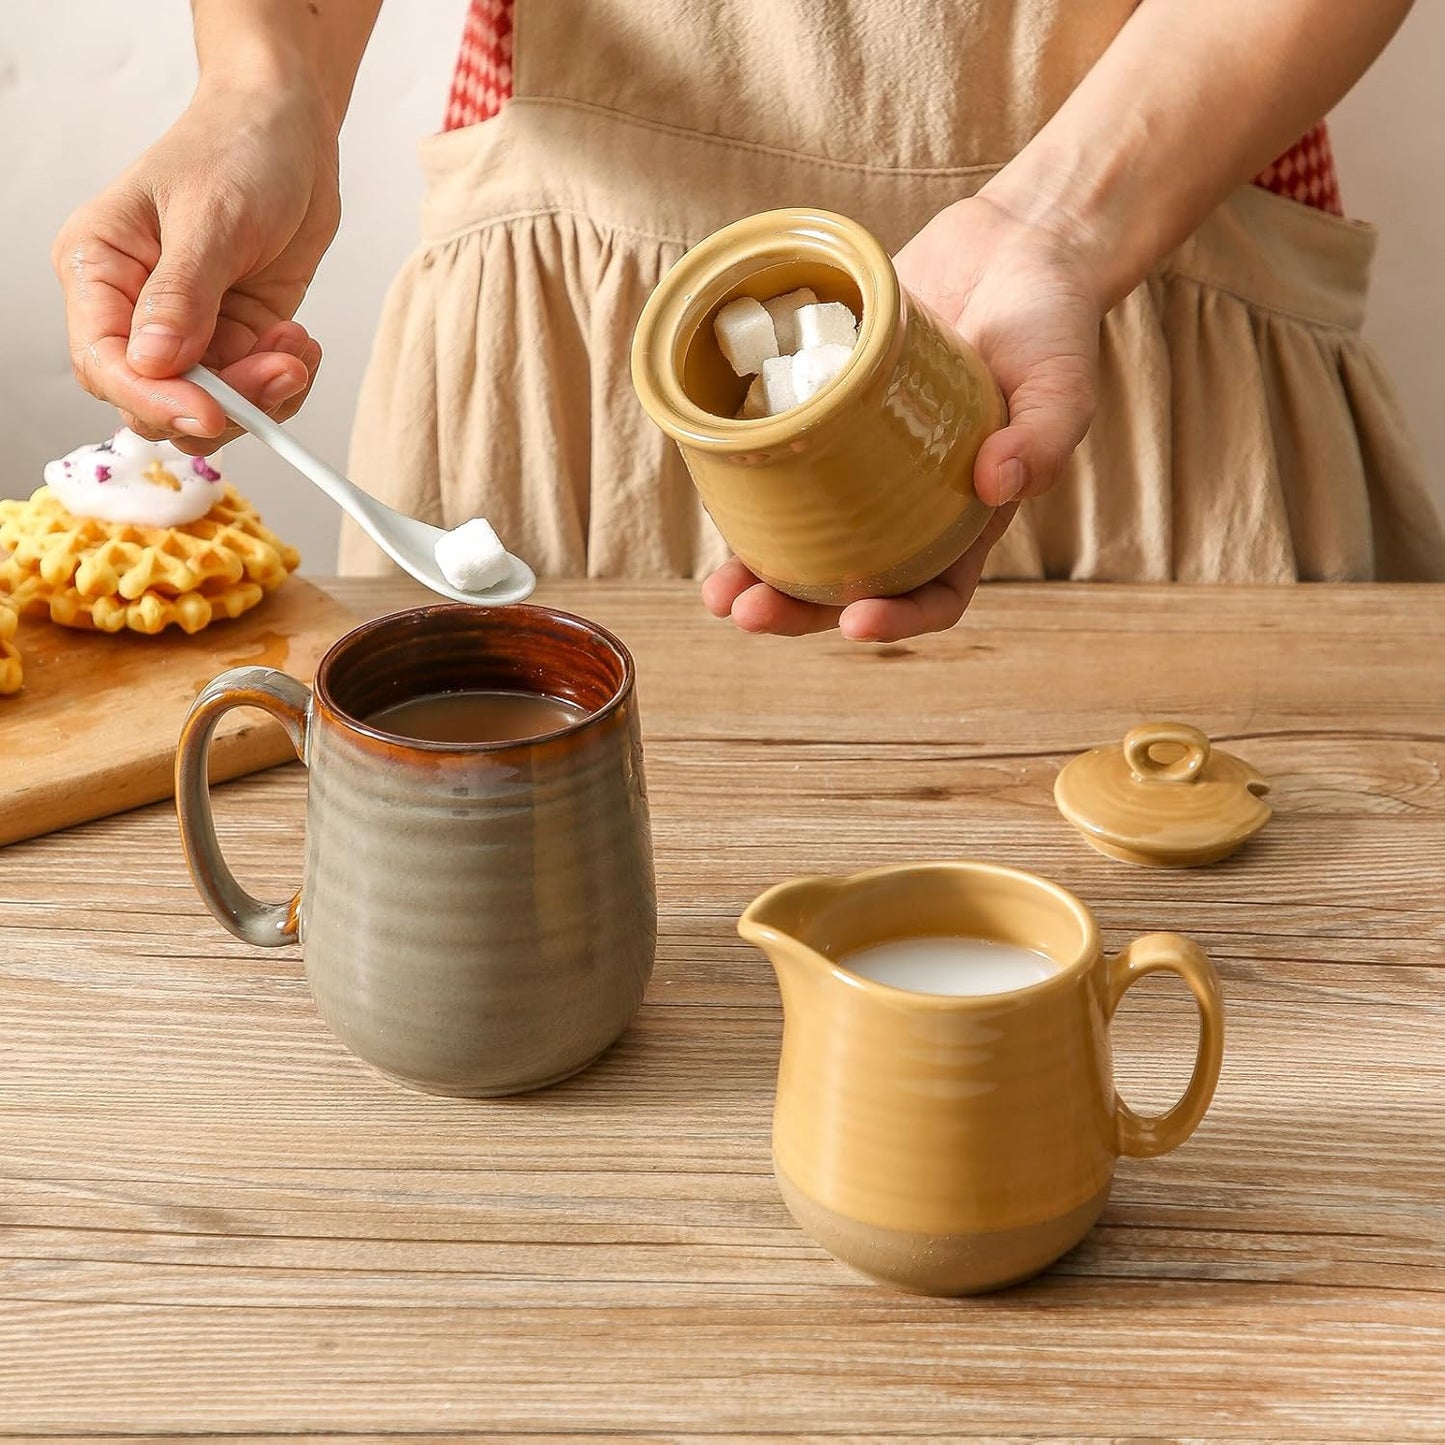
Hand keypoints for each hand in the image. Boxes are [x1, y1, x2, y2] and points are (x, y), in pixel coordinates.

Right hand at [52, 78, 340, 449]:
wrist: (288, 131)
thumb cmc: (236, 150)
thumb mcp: (210, 218)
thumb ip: (182, 295)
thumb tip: (153, 362)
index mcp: (99, 268)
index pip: (103, 362)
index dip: (153, 399)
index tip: (211, 412)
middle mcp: (134, 307)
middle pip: (153, 400)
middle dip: (219, 403)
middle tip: (278, 371)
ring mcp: (188, 328)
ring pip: (208, 405)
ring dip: (261, 396)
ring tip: (297, 347)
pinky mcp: (235, 336)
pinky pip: (251, 391)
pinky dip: (282, 383)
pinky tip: (301, 344)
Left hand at [703, 194, 1102, 641]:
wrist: (1007, 249)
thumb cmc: (1048, 324)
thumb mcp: (1063, 378)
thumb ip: (1045, 433)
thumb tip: (999, 484)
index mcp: (964, 519)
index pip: (934, 595)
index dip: (897, 621)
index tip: (856, 622)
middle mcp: (905, 505)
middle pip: (848, 583)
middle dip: (796, 611)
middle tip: (747, 614)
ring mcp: (857, 464)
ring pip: (802, 538)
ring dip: (756, 571)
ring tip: (715, 592)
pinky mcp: (822, 418)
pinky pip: (780, 466)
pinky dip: (743, 490)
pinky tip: (712, 496)